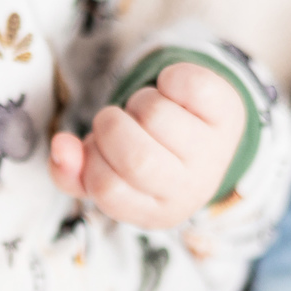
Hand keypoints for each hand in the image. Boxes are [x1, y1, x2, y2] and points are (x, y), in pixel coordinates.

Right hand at [49, 62, 245, 229]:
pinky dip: (167, 78)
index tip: (98, 149)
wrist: (206, 138)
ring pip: (156, 114)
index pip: (108, 189)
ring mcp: (214, 150)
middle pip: (137, 158)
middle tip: (115, 123)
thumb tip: (60, 145)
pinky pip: (186, 83)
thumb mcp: (104, 175)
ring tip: (145, 112)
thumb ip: (70, 172)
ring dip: (138, 102)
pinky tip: (170, 92)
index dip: (92, 160)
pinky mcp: (229, 110)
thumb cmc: (144, 160)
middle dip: (111, 127)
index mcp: (157, 212)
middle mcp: (191, 188)